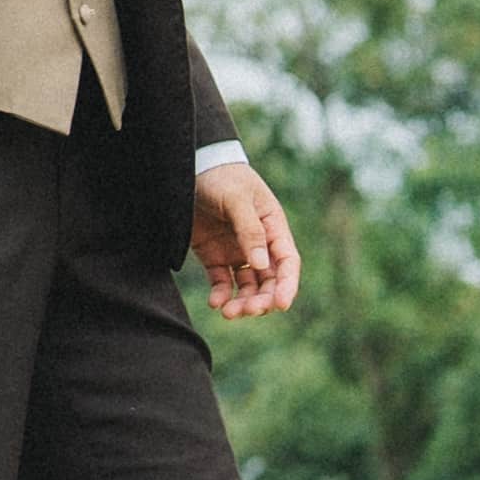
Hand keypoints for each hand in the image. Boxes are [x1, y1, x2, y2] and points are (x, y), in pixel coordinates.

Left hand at [187, 155, 301, 320]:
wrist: (191, 167)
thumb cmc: (222, 177)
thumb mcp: (237, 199)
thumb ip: (250, 230)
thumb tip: (263, 265)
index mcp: (273, 229)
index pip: (288, 263)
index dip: (287, 286)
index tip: (280, 304)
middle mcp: (259, 245)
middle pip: (269, 282)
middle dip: (262, 300)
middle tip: (247, 310)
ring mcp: (237, 252)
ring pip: (247, 287)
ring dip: (243, 302)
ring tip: (228, 312)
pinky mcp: (215, 256)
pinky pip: (222, 282)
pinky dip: (221, 295)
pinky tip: (215, 303)